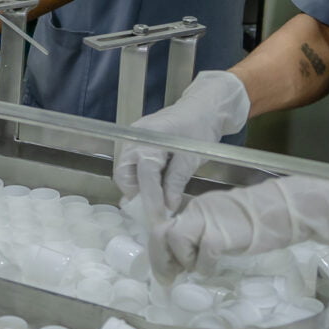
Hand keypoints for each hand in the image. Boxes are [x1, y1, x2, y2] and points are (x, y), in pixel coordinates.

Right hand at [115, 72, 250, 214]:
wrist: (203, 107)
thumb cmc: (200, 129)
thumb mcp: (192, 158)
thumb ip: (176, 182)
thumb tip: (167, 206)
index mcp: (149, 141)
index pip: (145, 178)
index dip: (151, 201)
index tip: (158, 220)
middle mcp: (134, 140)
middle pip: (124, 176)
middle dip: (137, 195)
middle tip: (156, 208)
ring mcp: (132, 139)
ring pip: (125, 172)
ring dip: (139, 187)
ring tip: (158, 197)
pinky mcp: (136, 142)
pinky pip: (131, 165)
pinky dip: (141, 178)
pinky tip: (156, 185)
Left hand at [151, 174, 328, 273]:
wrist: (285, 210)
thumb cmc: (259, 222)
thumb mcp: (225, 226)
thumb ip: (204, 236)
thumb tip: (188, 259)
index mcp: (196, 209)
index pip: (165, 228)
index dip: (159, 252)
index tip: (166, 271)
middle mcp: (197, 210)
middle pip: (161, 233)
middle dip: (160, 260)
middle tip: (168, 280)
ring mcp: (208, 220)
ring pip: (175, 239)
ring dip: (183, 260)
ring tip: (197, 269)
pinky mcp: (222, 233)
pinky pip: (203, 253)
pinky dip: (205, 266)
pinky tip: (214, 269)